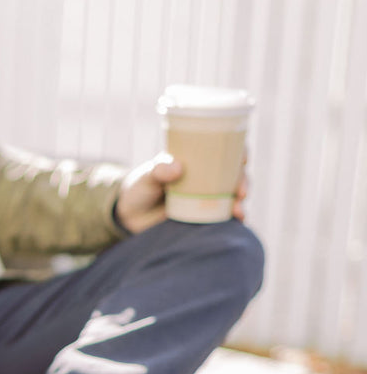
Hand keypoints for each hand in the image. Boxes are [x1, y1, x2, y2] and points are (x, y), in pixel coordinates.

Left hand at [114, 153, 248, 233]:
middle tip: (240, 191)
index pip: (225, 151)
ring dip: (240, 203)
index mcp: (197, 161)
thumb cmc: (139, 189)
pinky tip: (236, 223)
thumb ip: (157, 170)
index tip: (243, 158)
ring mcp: (207, 200)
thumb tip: (178, 166)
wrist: (130, 218)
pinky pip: (223, 220)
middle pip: (235, 176)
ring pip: (233, 198)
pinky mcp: (203, 220)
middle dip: (244, 181)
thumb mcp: (146, 176)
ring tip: (238, 210)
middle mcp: (207, 180)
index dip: (239, 151)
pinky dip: (232, 221)